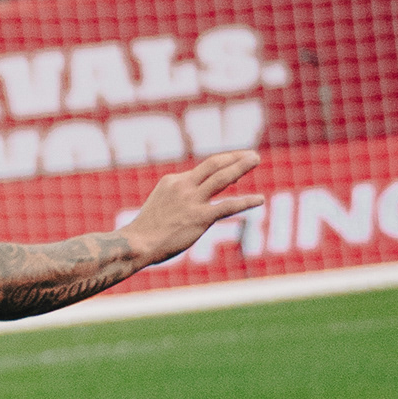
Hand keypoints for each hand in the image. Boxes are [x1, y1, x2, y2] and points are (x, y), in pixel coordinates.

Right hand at [122, 153, 263, 263]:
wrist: (137, 243)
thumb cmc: (146, 230)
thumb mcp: (160, 204)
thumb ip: (178, 199)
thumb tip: (196, 206)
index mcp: (172, 181)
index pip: (201, 170)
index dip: (222, 167)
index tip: (234, 169)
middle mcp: (183, 186)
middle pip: (214, 164)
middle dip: (234, 157)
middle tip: (252, 155)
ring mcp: (192, 201)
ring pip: (222, 177)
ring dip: (241, 166)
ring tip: (256, 159)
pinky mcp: (200, 217)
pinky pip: (228, 206)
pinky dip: (246, 201)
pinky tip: (260, 200)